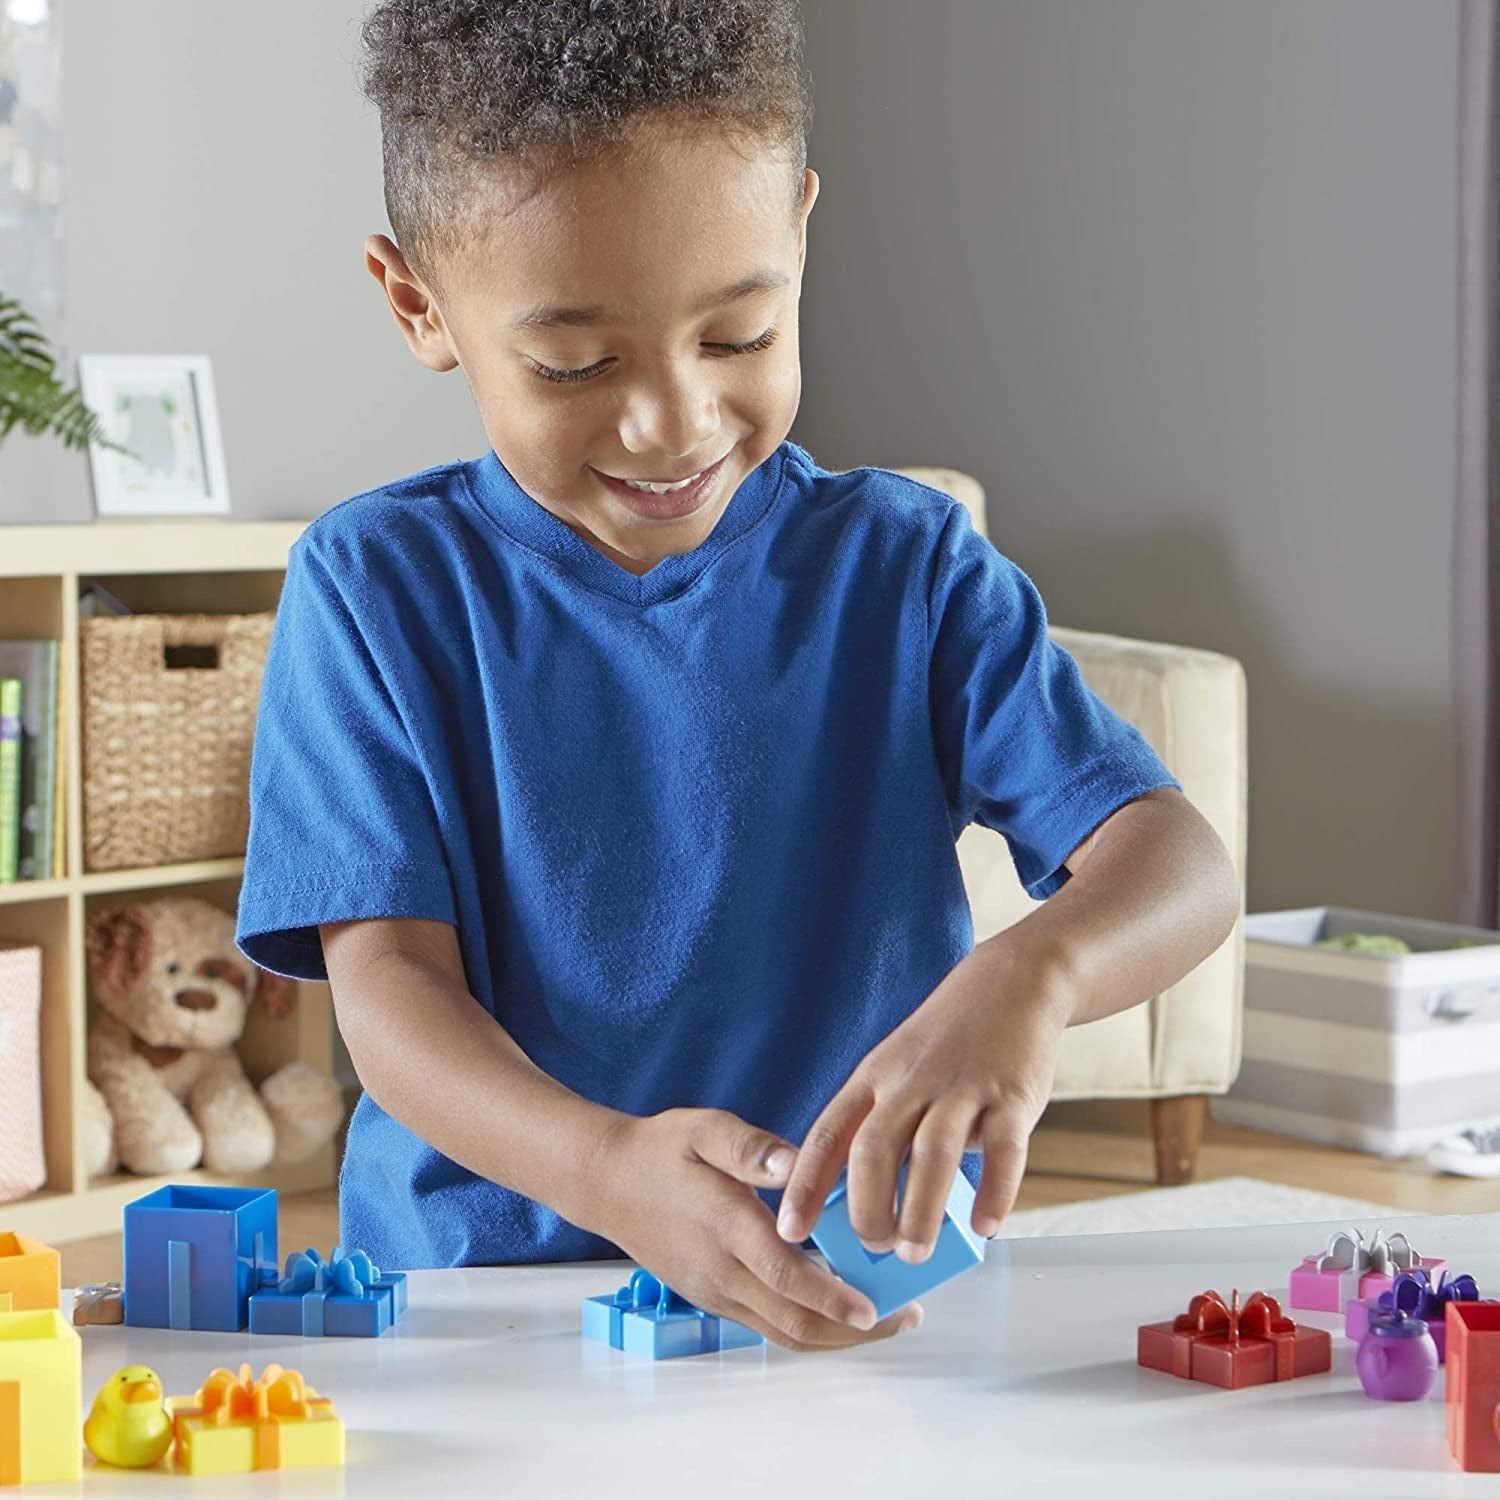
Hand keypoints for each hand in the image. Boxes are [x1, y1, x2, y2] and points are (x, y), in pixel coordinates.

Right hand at [588, 1107, 923, 1350]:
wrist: (607, 1182)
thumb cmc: (660, 1150)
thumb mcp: (705, 1129)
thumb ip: (751, 1147)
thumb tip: (793, 1163)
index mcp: (726, 1226)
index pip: (785, 1275)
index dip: (832, 1298)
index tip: (874, 1308)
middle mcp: (721, 1270)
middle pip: (793, 1321)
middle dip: (852, 1329)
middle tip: (902, 1316)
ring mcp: (715, 1291)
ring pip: (782, 1333)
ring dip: (834, 1335)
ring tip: (882, 1319)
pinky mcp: (713, 1297)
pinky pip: (767, 1325)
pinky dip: (807, 1326)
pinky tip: (836, 1309)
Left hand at [774, 937, 1071, 1258]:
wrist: (1010, 983)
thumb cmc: (945, 1042)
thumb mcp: (895, 1070)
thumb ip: (880, 1126)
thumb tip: (865, 1204)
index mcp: (874, 1078)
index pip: (827, 1135)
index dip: (805, 1185)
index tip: (790, 1231)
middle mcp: (911, 1082)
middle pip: (874, 1149)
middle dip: (868, 1208)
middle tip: (873, 1248)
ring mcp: (962, 1088)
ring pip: (932, 1154)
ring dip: (920, 1211)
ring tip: (915, 1252)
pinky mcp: (1012, 1095)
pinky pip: (1003, 1151)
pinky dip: (994, 1193)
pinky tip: (986, 1227)